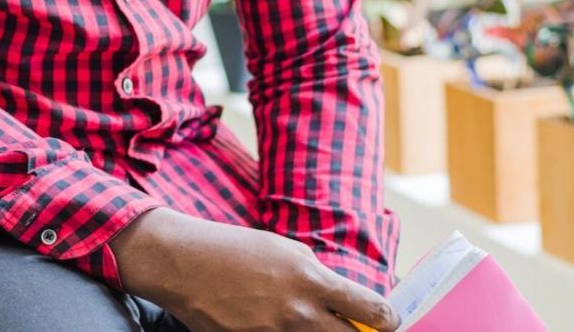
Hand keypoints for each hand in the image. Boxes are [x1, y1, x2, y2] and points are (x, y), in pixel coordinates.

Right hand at [112, 209, 398, 331]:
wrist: (183, 263)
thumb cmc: (235, 250)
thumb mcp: (285, 251)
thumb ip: (319, 277)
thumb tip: (346, 301)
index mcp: (312, 278)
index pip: (372, 310)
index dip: (389, 320)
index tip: (389, 322)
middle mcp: (298, 311)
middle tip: (353, 329)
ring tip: (305, 323)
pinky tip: (272, 324)